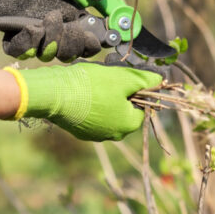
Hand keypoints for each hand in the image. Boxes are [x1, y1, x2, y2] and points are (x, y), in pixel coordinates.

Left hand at [0, 9, 102, 61]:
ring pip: (49, 55)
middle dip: (75, 45)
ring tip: (50, 18)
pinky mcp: (13, 34)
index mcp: (75, 16)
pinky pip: (21, 51)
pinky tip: (32, 27)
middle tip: (73, 27)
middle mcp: (56, 29)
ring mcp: (35, 33)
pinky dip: (29, 44)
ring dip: (53, 42)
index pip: (91, 41)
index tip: (99, 36)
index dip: (97, 42)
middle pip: (72, 53)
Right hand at [5, 63, 161, 140]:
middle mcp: (113, 135)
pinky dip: (91, 104)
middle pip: (125, 111)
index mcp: (128, 125)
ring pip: (108, 113)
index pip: (143, 108)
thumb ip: (145, 80)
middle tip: (110, 78)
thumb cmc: (92, 86)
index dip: (138, 91)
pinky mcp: (79, 131)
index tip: (127, 78)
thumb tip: (160, 81)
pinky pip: (92, 116)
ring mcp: (94, 135)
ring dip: (105, 98)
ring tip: (94, 83)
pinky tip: (83, 92)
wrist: (55, 95)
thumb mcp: (124, 78)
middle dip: (120, 94)